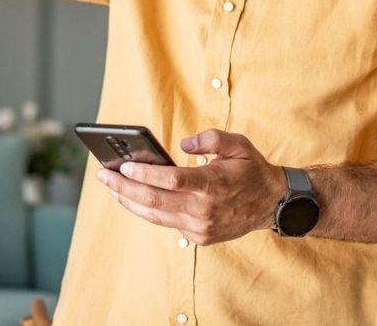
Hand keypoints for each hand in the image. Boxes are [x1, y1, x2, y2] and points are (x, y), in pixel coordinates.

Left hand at [96, 129, 285, 244]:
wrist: (273, 204)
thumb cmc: (252, 170)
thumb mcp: (238, 144)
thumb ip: (211, 138)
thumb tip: (183, 144)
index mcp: (213, 185)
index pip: (170, 180)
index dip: (144, 175)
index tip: (122, 167)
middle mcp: (204, 210)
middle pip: (154, 200)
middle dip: (123, 188)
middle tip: (102, 175)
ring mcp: (201, 227)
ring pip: (156, 216)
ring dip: (128, 201)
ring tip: (110, 187)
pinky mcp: (200, 237)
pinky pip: (167, 223)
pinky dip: (147, 210)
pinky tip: (132, 198)